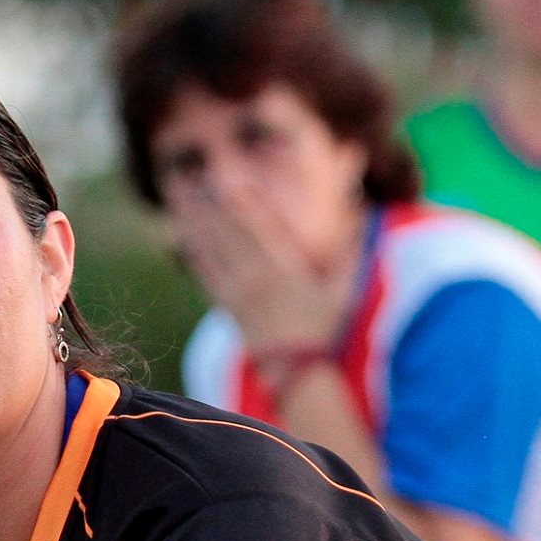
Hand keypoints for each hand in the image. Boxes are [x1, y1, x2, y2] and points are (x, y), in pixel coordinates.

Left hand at [169, 175, 356, 351]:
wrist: (298, 372)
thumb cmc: (326, 329)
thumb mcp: (345, 289)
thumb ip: (352, 249)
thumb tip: (365, 211)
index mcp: (285, 272)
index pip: (259, 229)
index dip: (241, 202)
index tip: (227, 175)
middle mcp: (256, 279)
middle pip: (226, 231)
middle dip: (206, 199)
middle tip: (187, 168)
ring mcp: (237, 292)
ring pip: (208, 246)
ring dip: (190, 214)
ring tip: (176, 185)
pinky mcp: (227, 305)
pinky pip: (204, 271)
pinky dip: (191, 248)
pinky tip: (177, 230)